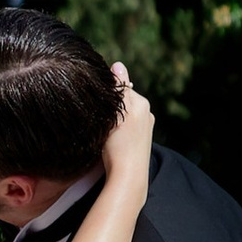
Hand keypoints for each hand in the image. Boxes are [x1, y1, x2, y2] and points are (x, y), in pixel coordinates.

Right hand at [104, 65, 155, 184]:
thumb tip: (117, 65)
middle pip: (123, 102)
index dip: (106, 94)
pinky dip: (117, 131)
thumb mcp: (116, 113)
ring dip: (112, 120)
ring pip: (124, 116)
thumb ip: (118, 89)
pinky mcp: (140, 144)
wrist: (128, 176)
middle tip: (98, 118)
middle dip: (110, 107)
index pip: (121, 88)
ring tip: (104, 131)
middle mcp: (146, 114)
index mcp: (142, 103)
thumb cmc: (119, 144)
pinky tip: (110, 141)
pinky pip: (126, 129)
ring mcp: (145, 130)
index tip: (95, 102)